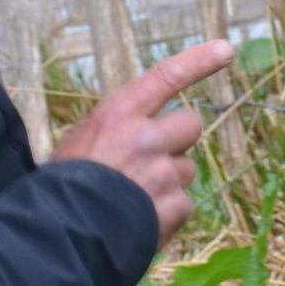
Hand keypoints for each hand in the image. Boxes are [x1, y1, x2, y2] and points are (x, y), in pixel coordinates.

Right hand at [53, 38, 232, 248]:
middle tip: (150, 163)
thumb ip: (119, 130)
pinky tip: (140, 220)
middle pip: (190, 126)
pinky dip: (167, 215)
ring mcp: (162, 172)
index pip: (165, 77)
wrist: (59, 235)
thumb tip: (146, 133)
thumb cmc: (63, 187)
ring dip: (169, 182)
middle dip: (177, 143)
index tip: (225, 50)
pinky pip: (184, 204)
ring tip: (135, 199)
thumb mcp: (81, 142)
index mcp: (118, 115)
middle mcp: (145, 137)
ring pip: (187, 169)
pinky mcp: (173, 206)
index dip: (198, 62)